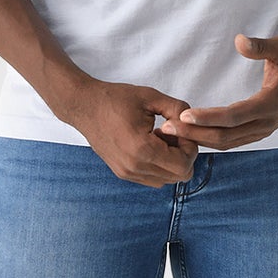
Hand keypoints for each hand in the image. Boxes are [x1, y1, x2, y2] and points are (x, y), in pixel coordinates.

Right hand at [64, 79, 199, 185]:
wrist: (84, 106)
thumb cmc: (115, 99)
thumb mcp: (151, 97)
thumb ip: (178, 108)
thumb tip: (193, 122)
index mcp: (142, 149)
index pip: (183, 165)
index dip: (190, 148)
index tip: (182, 131)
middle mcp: (134, 166)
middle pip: (179, 176)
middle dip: (184, 156)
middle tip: (174, 136)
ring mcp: (127, 172)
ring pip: (166, 180)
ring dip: (171, 162)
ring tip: (160, 140)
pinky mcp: (122, 173)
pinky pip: (152, 179)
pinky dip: (159, 166)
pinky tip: (151, 146)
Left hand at [157, 34, 277, 149]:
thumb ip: (261, 46)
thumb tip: (240, 41)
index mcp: (272, 103)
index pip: (235, 116)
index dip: (209, 117)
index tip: (185, 113)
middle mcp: (267, 123)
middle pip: (226, 136)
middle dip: (196, 133)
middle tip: (167, 127)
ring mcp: (262, 132)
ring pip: (226, 143)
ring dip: (199, 139)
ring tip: (172, 132)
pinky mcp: (256, 134)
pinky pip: (230, 142)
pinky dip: (208, 140)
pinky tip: (189, 134)